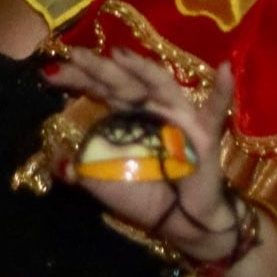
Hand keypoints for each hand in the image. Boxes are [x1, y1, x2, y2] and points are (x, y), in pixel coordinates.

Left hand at [43, 49, 240, 260]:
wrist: (182, 222)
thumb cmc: (144, 198)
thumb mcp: (104, 184)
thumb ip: (82, 170)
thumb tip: (57, 163)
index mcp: (128, 116)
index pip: (101, 89)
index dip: (79, 79)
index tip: (50, 72)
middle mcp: (152, 108)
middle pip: (124, 82)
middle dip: (98, 68)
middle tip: (73, 54)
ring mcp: (179, 116)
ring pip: (160, 86)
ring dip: (142, 69)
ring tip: (120, 55)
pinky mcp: (204, 133)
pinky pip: (215, 111)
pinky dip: (223, 91)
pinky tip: (226, 68)